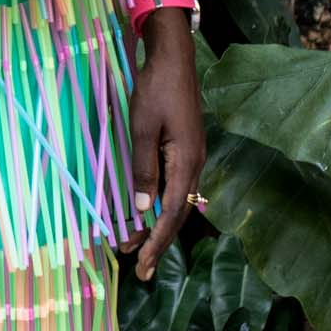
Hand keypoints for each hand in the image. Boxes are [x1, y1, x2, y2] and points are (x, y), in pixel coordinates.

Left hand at [120, 20, 208, 280]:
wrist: (174, 59)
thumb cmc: (156, 90)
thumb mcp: (142, 129)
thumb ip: (143, 169)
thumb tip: (142, 208)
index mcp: (186, 162)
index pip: (172, 213)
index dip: (156, 240)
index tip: (143, 263)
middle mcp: (195, 164)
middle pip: (178, 214)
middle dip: (158, 243)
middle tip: (141, 271)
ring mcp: (193, 158)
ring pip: (178, 203)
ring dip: (158, 227)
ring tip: (136, 247)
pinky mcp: (187, 150)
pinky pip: (176, 188)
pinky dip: (161, 207)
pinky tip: (148, 214)